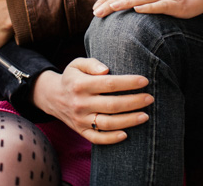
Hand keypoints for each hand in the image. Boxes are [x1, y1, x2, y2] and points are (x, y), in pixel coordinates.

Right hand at [32, 58, 152, 144]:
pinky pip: (97, 138)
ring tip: (146, 116)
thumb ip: (91, 63)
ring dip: (129, 121)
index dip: (129, 82)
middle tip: (150, 98)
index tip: (145, 81)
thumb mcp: (77, 64)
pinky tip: (127, 134)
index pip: (109, 84)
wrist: (53, 97)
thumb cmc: (73, 78)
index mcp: (80, 85)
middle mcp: (80, 103)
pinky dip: (112, 139)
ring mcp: (80, 119)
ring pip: (108, 123)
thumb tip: (106, 70)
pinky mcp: (81, 131)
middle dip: (134, 102)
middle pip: (112, 105)